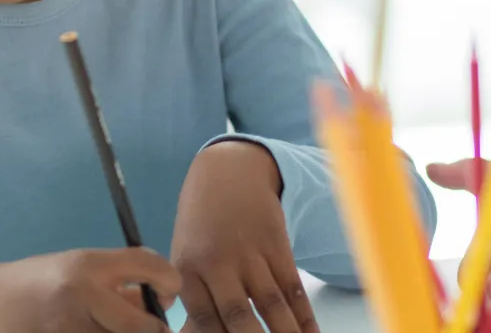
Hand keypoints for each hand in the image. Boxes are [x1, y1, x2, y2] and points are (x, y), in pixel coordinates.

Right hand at [0, 249, 178, 332]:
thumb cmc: (33, 284)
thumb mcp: (72, 270)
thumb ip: (114, 282)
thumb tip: (157, 300)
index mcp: (87, 266)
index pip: (146, 265)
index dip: (169, 279)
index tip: (170, 290)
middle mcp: (83, 295)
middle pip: (146, 327)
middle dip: (155, 331)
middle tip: (153, 328)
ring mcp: (71, 328)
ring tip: (120, 327)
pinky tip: (97, 332)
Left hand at [171, 140, 315, 332]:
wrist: (227, 172)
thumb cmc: (202, 225)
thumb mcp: (184, 256)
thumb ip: (193, 299)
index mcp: (187, 269)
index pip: (204, 320)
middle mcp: (218, 262)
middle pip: (239, 317)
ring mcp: (249, 253)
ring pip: (272, 305)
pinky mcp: (277, 245)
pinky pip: (293, 289)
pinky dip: (305, 317)